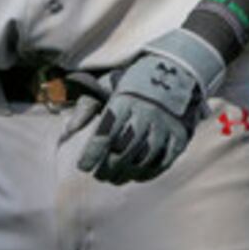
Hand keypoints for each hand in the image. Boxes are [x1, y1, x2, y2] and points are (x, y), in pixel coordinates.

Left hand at [75, 29, 218, 184]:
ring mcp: (166, 125)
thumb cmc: (132, 83)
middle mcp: (146, 113)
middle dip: (107, 168)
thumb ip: (85, 107)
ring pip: (143, 159)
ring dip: (126, 174)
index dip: (92, 154)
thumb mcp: (106, 86)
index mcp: (125, 100)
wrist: (176, 71)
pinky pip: (163, 162)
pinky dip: (148, 173)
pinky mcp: (181, 135)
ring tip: (115, 178)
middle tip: (99, 175)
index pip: (105, 134)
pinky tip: (136, 175)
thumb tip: (68, 132)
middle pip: (122, 151)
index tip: (83, 166)